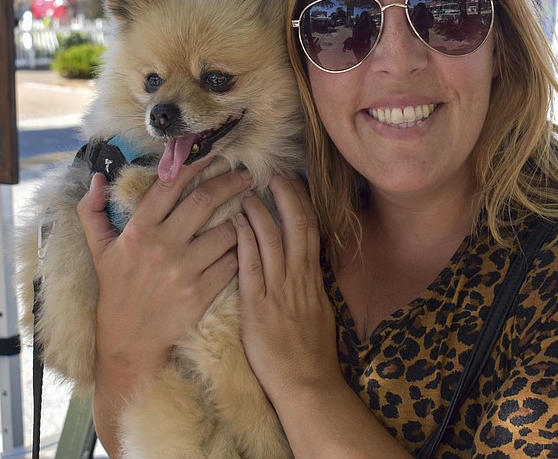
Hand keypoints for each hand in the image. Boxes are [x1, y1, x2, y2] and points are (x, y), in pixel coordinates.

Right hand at [77, 160, 250, 396]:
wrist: (128, 343)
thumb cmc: (115, 292)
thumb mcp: (98, 251)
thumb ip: (92, 212)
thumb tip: (95, 179)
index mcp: (139, 231)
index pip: (169, 186)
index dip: (194, 164)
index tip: (213, 153)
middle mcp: (163, 246)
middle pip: (205, 201)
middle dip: (230, 182)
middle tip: (247, 175)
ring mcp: (184, 270)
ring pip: (225, 232)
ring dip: (241, 219)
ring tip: (251, 210)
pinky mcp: (201, 293)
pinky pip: (232, 262)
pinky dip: (242, 250)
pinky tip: (247, 243)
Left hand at [236, 173, 337, 405]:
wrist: (307, 384)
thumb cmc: (311, 353)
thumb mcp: (319, 313)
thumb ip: (310, 286)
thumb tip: (304, 266)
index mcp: (313, 279)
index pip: (311, 231)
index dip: (302, 203)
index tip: (293, 182)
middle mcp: (299, 279)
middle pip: (297, 226)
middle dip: (287, 196)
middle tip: (274, 173)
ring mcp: (279, 291)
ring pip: (273, 240)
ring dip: (260, 212)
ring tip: (246, 191)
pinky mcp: (258, 306)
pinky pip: (252, 266)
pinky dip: (246, 241)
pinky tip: (237, 223)